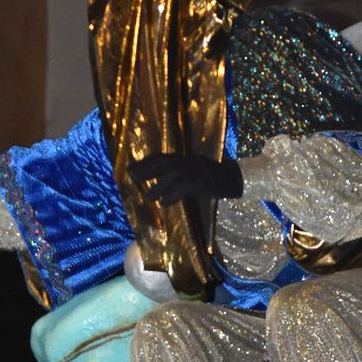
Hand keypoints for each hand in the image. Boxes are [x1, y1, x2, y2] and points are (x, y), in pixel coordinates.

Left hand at [129, 154, 243, 205]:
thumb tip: (160, 182)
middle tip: (131, 177)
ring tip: (147, 198)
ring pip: (171, 177)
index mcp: (183, 158)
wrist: (232, 178)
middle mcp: (186, 161)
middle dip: (145, 170)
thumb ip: (177, 174)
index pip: (160, 158)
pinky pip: (183, 188)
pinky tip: (164, 203)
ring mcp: (193, 170)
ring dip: (158, 187)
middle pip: (161, 164)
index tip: (129, 168)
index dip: (144, 162)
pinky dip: (172, 195)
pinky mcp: (200, 181)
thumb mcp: (192, 170)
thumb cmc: (211, 177)